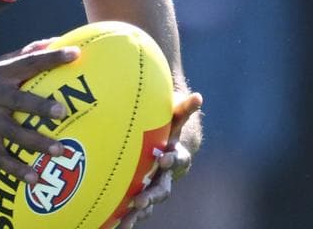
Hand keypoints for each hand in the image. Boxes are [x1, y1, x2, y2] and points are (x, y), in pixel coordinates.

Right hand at [0, 43, 78, 184]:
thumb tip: (51, 41)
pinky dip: (16, 169)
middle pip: (16, 100)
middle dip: (39, 106)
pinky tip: (34, 178)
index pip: (27, 62)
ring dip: (34, 142)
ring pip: (11, 133)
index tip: (75, 54)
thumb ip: (22, 56)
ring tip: (58, 150)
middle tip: (61, 111)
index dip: (51, 58)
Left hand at [117, 91, 202, 227]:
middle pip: (162, 189)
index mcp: (176, 157)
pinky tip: (114, 226)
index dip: (173, 159)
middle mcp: (166, 176)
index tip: (164, 158)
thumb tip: (198, 96)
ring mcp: (154, 187)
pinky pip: (134, 209)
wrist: (168, 149)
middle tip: (140, 199)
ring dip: (138, 212)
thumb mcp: (176, 116)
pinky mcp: (141, 194)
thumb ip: (184, 108)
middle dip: (152, 195)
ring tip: (126, 221)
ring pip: (148, 202)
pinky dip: (126, 217)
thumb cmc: (170, 128)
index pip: (178, 159)